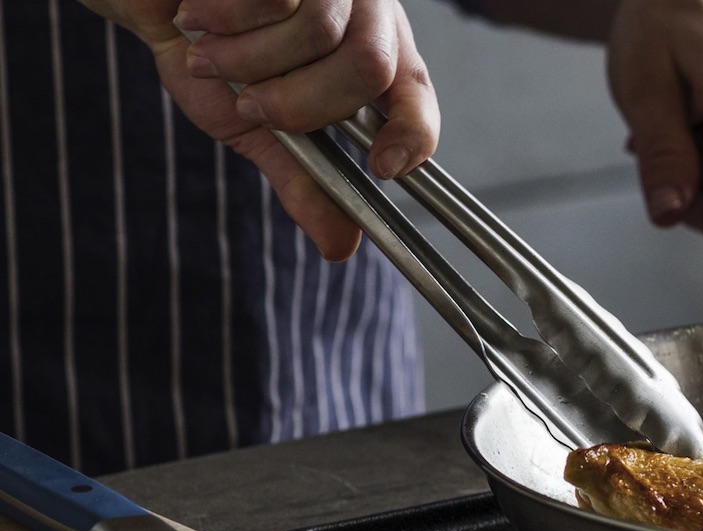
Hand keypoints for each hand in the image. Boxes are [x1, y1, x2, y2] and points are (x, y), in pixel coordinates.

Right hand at [80, 0, 438, 260]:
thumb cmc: (205, 52)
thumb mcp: (257, 127)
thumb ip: (302, 179)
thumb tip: (341, 248)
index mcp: (369, 53)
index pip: (417, 95)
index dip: (413, 133)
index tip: (381, 167)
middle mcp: (360, 7)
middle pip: (368, 68)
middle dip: (300, 104)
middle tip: (251, 103)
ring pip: (319, 32)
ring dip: (248, 61)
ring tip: (209, 50)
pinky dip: (223, 16)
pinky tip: (198, 12)